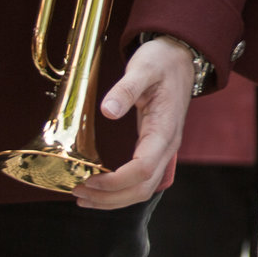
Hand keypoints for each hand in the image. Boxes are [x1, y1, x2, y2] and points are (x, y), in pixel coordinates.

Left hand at [76, 36, 194, 208]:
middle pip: (143, 188)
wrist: (179, 57)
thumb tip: (108, 111)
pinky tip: (99, 190)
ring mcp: (163, 149)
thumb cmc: (161, 61)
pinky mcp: (155, 149)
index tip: (87, 179)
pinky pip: (141, 181)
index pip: (143, 169)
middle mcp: (167, 145)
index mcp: (164, 129)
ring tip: (83, 197)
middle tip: (77, 192)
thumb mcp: (143, 68)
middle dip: (110, 197)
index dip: (115, 181)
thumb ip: (126, 88)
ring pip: (143, 189)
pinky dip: (120, 192)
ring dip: (113, 200)